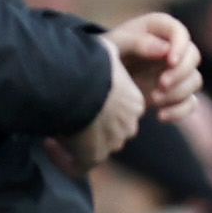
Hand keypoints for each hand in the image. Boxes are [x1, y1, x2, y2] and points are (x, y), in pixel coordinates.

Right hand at [55, 37, 148, 172]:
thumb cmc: (90, 62)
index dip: (101, 111)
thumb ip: (135, 45)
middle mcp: (127, 125)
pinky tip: (49, 145)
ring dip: (76, 142)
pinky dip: (63, 160)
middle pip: (110, 132)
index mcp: (133, 102)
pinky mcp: (92, 156)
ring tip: (55, 126)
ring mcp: (111, 142)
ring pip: (94, 148)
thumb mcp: (113, 47)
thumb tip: (163, 48)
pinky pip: (77, 167)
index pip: (120, 112)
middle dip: (90, 128)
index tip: (82, 103)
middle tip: (68, 116)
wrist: (76, 82)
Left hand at [108, 11, 200, 125]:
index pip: (180, 32)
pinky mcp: (174, 93)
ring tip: (154, 99)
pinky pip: (189, 103)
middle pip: (194, 56)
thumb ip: (137, 42)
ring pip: (194, 80)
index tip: (170, 60)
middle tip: (162, 83)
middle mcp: (171, 49)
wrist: (98, 82)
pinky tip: (160, 115)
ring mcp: (174, 72)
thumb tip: (165, 50)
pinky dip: (179, 111)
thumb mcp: (114, 45)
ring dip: (178, 92)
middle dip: (181, 72)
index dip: (180, 46)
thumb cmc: (104, 56)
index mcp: (157, 29)